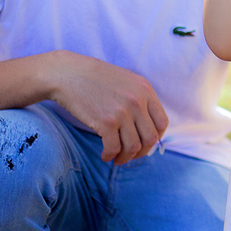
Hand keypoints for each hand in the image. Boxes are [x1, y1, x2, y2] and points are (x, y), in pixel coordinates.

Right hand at [46, 51, 169, 163]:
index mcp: (145, 89)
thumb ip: (140, 99)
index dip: (155, 138)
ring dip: (125, 157)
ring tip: (116, 158)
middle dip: (141, 152)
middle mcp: (138, 101)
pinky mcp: (106, 122)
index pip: (161, 123)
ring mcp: (123, 112)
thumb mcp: (126, 81)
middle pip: (150, 138)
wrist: (68, 73)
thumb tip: (147, 127)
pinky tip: (104, 154)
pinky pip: (114, 148)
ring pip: (133, 147)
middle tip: (130, 155)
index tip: (144, 144)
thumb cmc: (95, 78)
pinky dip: (109, 155)